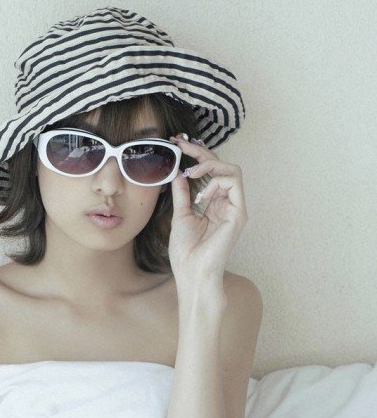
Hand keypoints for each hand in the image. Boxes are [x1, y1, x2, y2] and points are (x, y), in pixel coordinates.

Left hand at [166, 134, 247, 286]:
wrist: (192, 273)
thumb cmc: (186, 252)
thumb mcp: (180, 215)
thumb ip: (183, 194)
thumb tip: (179, 173)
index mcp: (215, 204)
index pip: (211, 172)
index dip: (197, 155)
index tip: (178, 144)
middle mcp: (228, 204)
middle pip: (223, 166)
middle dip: (202, 152)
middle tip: (182, 145)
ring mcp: (235, 208)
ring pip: (232, 170)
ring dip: (209, 164)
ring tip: (192, 172)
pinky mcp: (239, 214)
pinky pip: (233, 183)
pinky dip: (215, 181)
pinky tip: (201, 194)